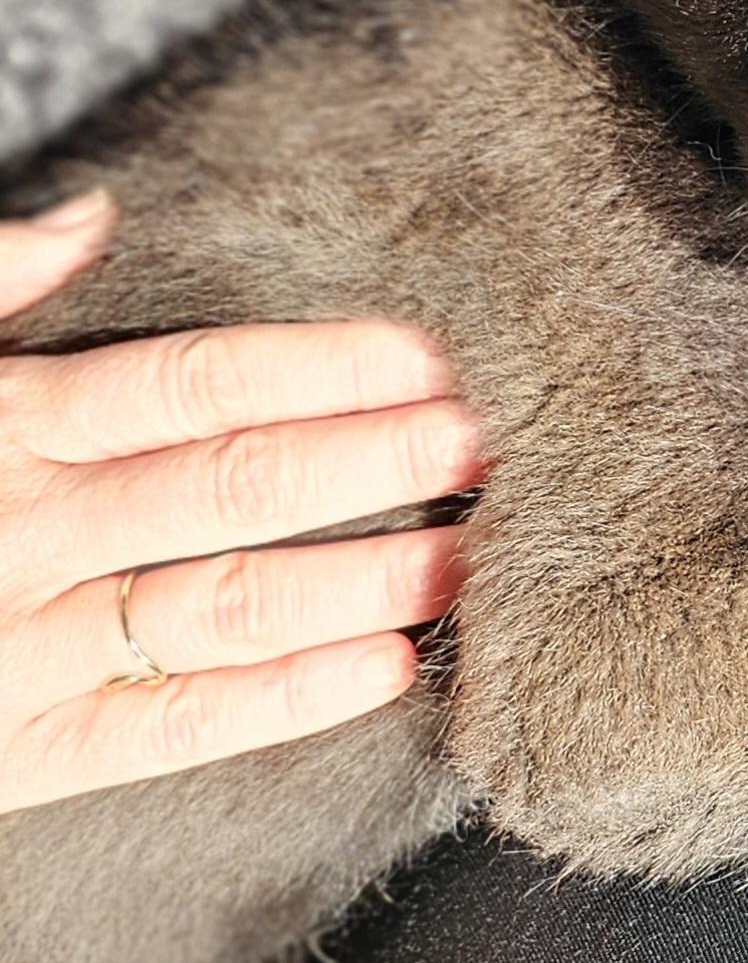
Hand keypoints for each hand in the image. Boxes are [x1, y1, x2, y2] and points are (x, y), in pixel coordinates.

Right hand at [0, 192, 482, 814]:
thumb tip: (93, 213)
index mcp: (2, 423)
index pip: (188, 384)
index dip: (316, 368)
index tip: (426, 354)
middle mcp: (24, 531)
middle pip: (229, 487)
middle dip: (368, 463)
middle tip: (484, 442)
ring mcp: (23, 645)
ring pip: (220, 605)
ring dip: (357, 580)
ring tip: (464, 555)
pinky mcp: (25, 749)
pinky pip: (166, 726)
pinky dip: (280, 702)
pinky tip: (384, 670)